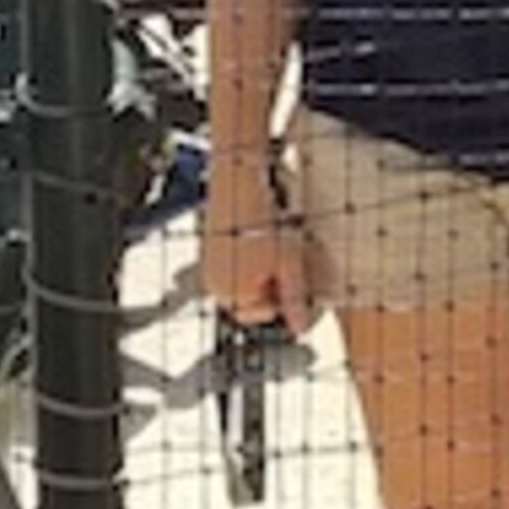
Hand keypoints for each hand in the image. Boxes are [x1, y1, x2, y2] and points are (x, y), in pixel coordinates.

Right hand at [199, 155, 312, 330]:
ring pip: (243, 279)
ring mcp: (209, 265)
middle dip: (269, 282)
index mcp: (232, 295)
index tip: (292, 273)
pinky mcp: (209, 247)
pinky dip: (248, 252)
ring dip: (260, 267)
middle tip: (284, 255)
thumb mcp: (289, 263)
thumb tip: (299, 328)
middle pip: (251, 298)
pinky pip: (233, 261)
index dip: (282, 296)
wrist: (239, 180)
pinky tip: (259, 232)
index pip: (262, 313)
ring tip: (273, 241)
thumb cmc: (262, 220)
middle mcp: (214, 285)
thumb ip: (294, 299)